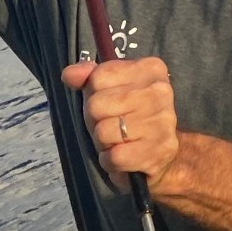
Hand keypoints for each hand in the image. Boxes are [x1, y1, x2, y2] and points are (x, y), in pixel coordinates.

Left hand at [64, 56, 180, 190]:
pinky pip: (114, 157)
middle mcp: (160, 92)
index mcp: (150, 69)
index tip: (109, 104)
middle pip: (96, 105)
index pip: (98, 77)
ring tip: (118, 141)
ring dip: (103, 142)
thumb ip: (90, 78)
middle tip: (112, 127)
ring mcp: (162, 122)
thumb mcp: (111, 90)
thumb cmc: (131, 117)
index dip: (93, 95)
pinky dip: (109, 161)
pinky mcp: (158, 151)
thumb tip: (69, 74)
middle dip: (95, 121)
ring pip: (103, 132)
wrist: (162, 154)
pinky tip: (121, 156)